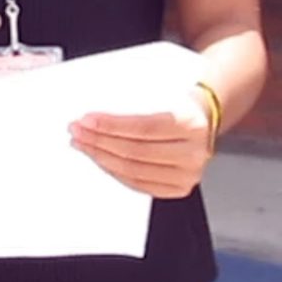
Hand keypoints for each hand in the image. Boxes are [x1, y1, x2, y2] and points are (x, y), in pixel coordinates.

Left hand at [69, 96, 213, 199]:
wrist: (205, 118)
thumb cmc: (180, 102)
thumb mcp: (165, 93)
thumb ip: (136, 102)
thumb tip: (96, 113)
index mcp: (191, 123)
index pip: (143, 127)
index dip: (111, 125)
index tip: (87, 119)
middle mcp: (193, 152)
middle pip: (135, 151)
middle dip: (99, 141)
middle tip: (77, 130)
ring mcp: (187, 174)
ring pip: (132, 171)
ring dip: (100, 157)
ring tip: (82, 144)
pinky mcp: (178, 188)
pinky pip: (138, 184)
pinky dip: (113, 171)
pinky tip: (99, 159)